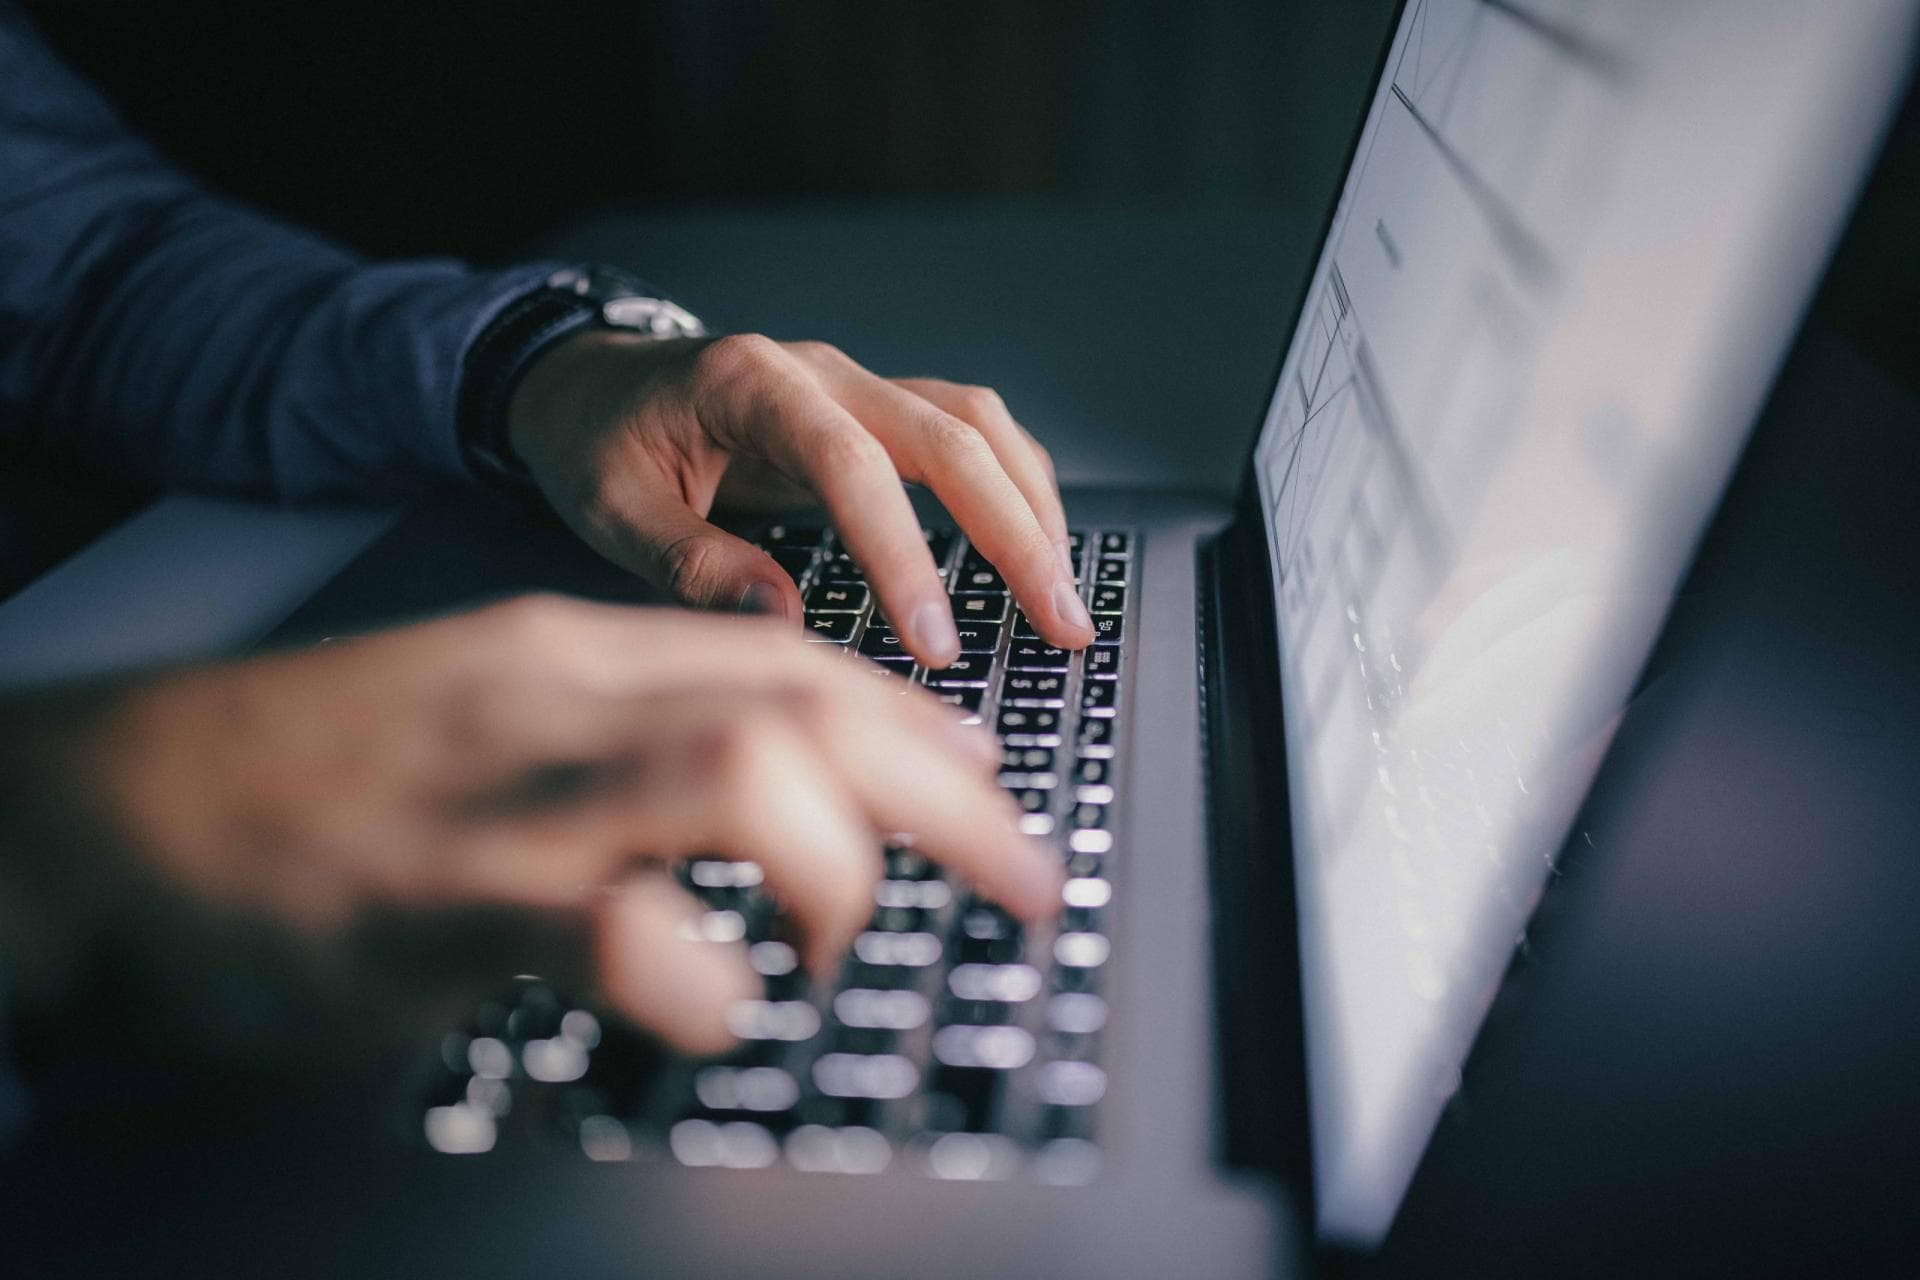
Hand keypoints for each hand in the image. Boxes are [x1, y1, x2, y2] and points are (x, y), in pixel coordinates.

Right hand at [0, 597, 1061, 1059]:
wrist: (107, 808)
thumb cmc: (307, 779)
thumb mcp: (482, 719)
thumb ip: (616, 734)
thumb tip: (770, 782)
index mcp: (569, 656)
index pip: (793, 661)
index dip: (916, 723)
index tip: (984, 778)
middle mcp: (555, 702)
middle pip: (806, 705)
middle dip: (946, 793)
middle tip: (1021, 874)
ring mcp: (501, 795)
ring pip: (738, 773)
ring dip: (839, 867)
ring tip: (844, 944)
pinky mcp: (436, 903)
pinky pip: (612, 928)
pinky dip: (698, 979)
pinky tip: (714, 1008)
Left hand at [505, 332, 1094, 665]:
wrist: (586, 380)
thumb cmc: (594, 441)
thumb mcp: (610, 509)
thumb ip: (693, 565)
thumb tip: (785, 625)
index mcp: (751, 385)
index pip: (852, 466)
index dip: (903, 554)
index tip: (934, 642)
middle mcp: (821, 372)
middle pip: (951, 436)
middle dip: (1017, 534)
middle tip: (1059, 624)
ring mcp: (855, 385)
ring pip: (976, 426)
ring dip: (1031, 509)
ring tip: (1064, 597)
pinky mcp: (872, 411)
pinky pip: (965, 434)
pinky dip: (1011, 488)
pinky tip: (1033, 548)